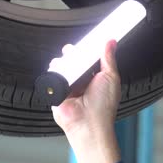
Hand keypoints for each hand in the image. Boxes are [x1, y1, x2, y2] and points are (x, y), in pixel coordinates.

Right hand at [51, 39, 121, 162]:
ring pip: (60, 66)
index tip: (88, 39)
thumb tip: (111, 41)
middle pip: (72, 60)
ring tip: (68, 66)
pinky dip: (54, 72)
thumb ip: (108, 58)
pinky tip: (60, 73)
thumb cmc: (103, 105)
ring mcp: (67, 86)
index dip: (87, 49)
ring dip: (62, 62)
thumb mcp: (110, 76)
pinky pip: (51, 77)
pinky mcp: (55, 92)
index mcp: (95, 76)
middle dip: (71, 53)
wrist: (89, 123)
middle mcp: (81, 81)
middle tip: (73, 50)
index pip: (88, 57)